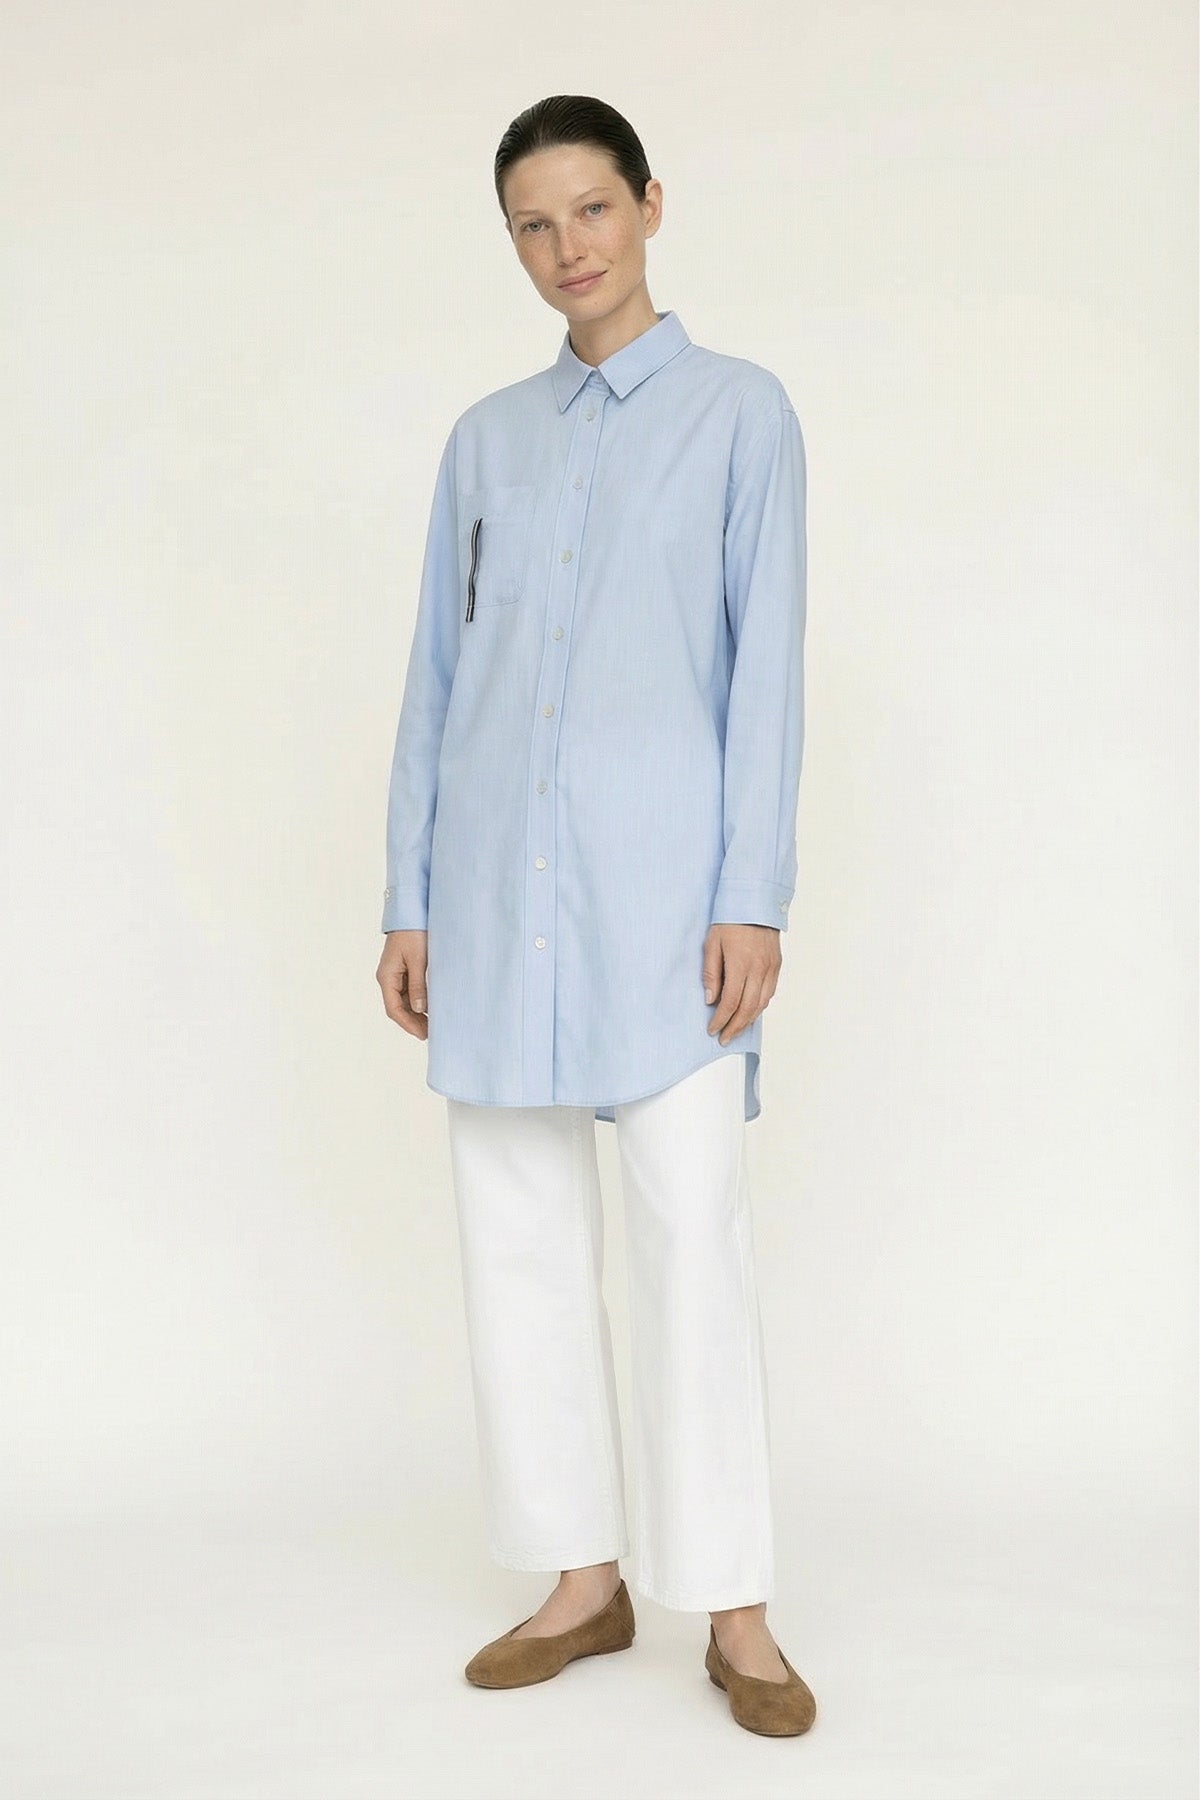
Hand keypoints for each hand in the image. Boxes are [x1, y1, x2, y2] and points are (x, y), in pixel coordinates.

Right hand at [377, 929, 429, 1040]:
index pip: (394, 1009)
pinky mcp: (404, 969)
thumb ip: (418, 985)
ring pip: (403, 1001)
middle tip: (431, 1033)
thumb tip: (419, 1009)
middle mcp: (388, 978)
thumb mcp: (418, 959)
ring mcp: (395, 974)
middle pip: (398, 1007)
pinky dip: (418, 1001)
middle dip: (413, 1022)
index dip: (408, 1024)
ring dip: (416, 1013)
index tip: (423, 1034)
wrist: (411, 910)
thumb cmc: (413, 932)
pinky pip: (408, 991)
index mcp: (387, 977)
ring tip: (433, 1023)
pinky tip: (430, 1007)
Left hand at [702, 923, 781, 1043]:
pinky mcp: (777, 965)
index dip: (721, 1019)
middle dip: (735, 1026)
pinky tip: (751, 1012)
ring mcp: (771, 968)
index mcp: (740, 963)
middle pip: (748, 1008)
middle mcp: (759, 969)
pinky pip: (770, 992)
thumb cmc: (730, 920)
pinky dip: (760, 1006)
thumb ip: (711, 973)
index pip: (731, 1001)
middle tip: (724, 1038)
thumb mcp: (712, 943)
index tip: (713, 1029)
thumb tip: (711, 999)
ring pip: (762, 1003)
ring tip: (736, 1029)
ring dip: (749, 1020)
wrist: (756, 901)